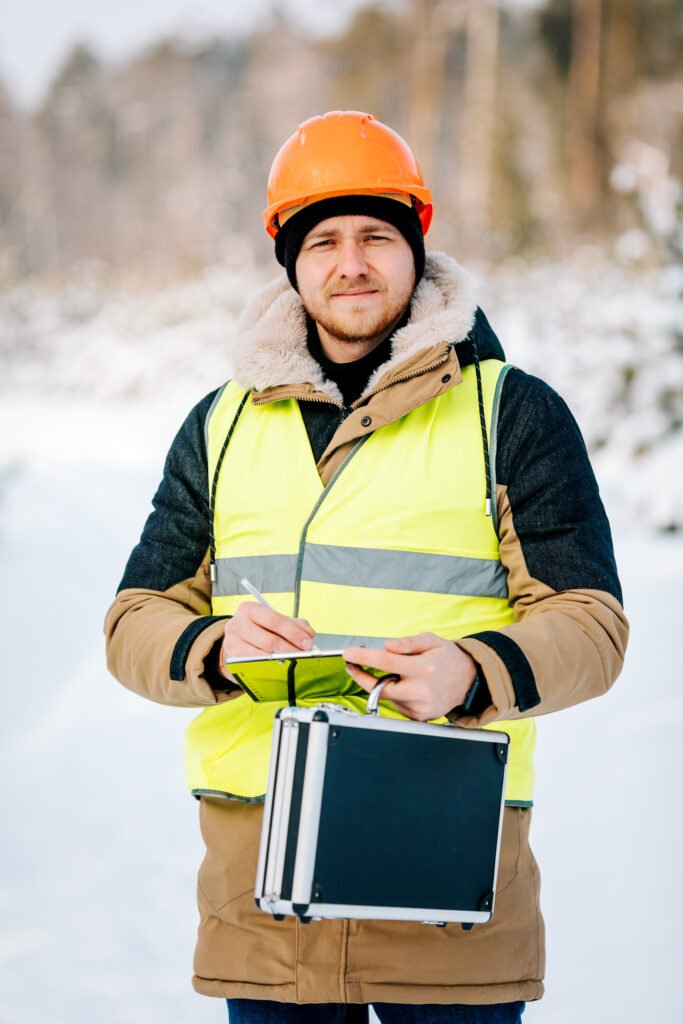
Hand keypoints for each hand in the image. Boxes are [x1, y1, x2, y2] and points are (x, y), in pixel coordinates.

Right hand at [219, 603, 315, 680]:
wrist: (237, 641)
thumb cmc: (259, 629)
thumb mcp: (274, 621)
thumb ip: (293, 624)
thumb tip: (309, 634)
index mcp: (249, 609)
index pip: (274, 620)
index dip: (293, 632)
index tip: (308, 642)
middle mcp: (237, 624)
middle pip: (269, 640)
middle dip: (290, 649)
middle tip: (304, 654)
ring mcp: (232, 643)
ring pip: (262, 656)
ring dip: (283, 660)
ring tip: (296, 661)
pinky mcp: (233, 660)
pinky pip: (256, 666)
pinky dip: (271, 667)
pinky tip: (282, 667)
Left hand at [343, 633, 476, 720]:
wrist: (470, 682)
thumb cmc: (449, 658)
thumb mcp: (432, 641)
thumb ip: (408, 642)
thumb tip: (387, 646)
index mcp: (424, 669)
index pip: (387, 662)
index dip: (364, 658)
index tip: (349, 654)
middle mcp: (422, 690)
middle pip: (380, 688)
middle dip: (362, 677)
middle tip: (353, 666)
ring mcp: (420, 707)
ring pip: (388, 697)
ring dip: (383, 684)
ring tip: (397, 673)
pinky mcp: (419, 717)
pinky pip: (397, 705)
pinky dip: (395, 694)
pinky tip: (407, 686)